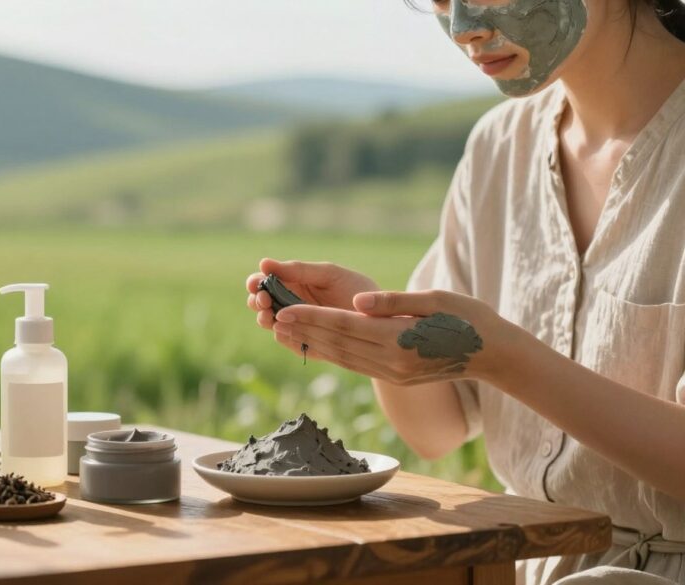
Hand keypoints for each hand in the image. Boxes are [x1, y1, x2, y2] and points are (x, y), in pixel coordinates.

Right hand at [245, 258, 379, 332]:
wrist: (382, 318)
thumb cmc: (355, 289)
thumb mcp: (327, 274)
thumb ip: (297, 270)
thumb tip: (262, 263)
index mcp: (293, 283)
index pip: (264, 282)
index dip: (256, 283)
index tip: (256, 283)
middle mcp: (290, 305)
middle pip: (261, 304)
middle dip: (257, 302)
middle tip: (264, 301)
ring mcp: (296, 325)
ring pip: (270, 323)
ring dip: (265, 319)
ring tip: (271, 315)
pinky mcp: (306, 344)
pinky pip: (288, 341)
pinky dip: (283, 335)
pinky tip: (284, 330)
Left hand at [271, 289, 510, 384]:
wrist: (493, 355)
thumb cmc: (468, 319)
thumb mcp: (435, 300)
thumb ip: (393, 301)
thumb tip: (357, 301)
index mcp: (399, 340)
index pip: (345, 327)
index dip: (312, 318)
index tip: (285, 309)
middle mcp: (391, 362)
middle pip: (337, 343)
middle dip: (303, 330)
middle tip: (272, 317)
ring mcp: (392, 374)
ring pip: (342, 357)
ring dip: (311, 344)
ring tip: (284, 332)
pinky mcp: (394, 378)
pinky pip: (354, 365)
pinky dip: (330, 355)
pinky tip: (314, 345)